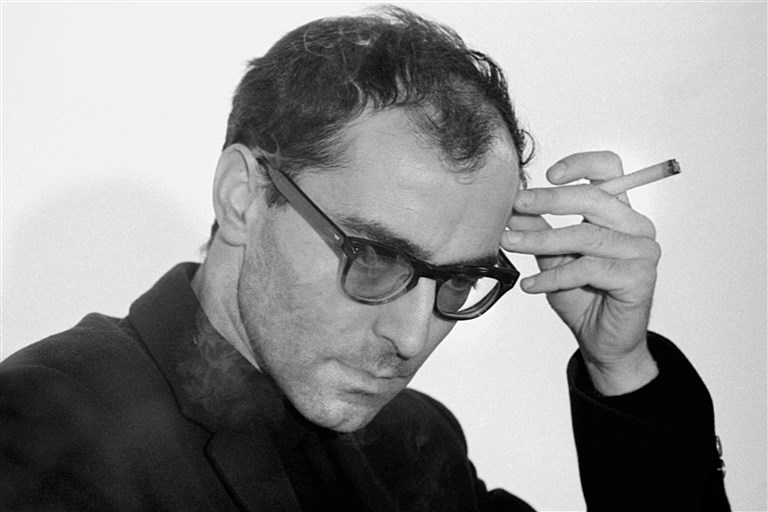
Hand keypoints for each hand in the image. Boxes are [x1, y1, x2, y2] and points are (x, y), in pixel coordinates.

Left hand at [501, 152, 660, 394]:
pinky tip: (531, 284)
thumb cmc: (581, 294)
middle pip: (594, 197)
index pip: (609, 169)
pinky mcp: (639, 277)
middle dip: (549, 200)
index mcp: (618, 212)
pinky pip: (588, 269)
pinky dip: (553, 276)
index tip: (547, 174)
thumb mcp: (553, 256)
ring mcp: (642, 251)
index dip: (579, 164)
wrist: (601, 340)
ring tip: (510, 244)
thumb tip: (513, 206)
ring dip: (541, 240)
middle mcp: (636, 226)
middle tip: (515, 206)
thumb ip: (539, 229)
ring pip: (586, 236)